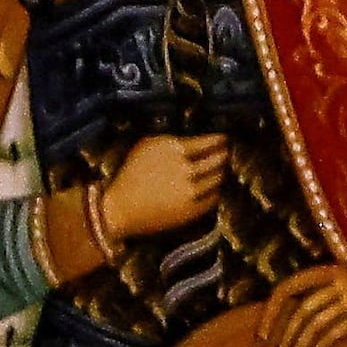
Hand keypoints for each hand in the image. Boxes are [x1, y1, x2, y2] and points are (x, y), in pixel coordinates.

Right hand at [97, 131, 229, 241]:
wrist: (119, 208)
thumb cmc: (131, 175)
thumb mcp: (146, 147)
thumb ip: (171, 140)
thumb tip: (197, 137)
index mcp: (172, 148)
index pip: (209, 141)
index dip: (220, 140)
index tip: (225, 139)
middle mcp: (184, 167)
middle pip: (218, 159)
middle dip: (224, 156)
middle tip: (227, 154)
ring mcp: (190, 189)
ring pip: (218, 178)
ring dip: (222, 173)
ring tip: (222, 170)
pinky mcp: (192, 209)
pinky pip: (214, 197)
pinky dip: (216, 191)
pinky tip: (214, 188)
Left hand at [262, 254, 346, 346]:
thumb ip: (326, 294)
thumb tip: (301, 323)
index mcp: (324, 272)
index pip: (286, 289)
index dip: (271, 312)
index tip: (261, 336)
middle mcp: (332, 284)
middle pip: (298, 314)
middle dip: (282, 342)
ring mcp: (346, 299)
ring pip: (311, 327)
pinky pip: (329, 337)